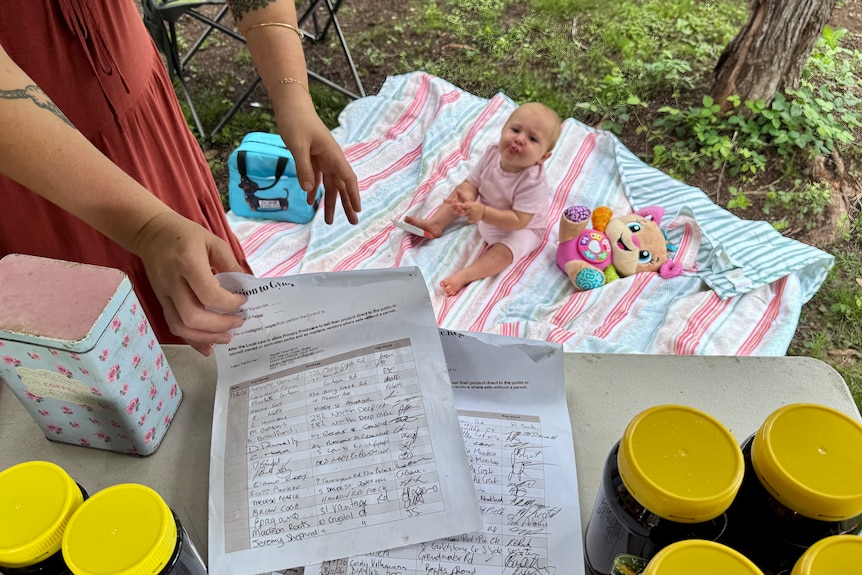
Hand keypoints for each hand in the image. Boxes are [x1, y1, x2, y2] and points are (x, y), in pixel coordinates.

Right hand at [133, 212, 247, 355]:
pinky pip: (173, 325)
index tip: (244, 300)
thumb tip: (247, 286)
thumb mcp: (213, 241)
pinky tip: (207, 346)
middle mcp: (173, 282)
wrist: (150, 232)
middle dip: (220, 325)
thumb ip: (231, 263)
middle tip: (239, 322)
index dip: (230, 303)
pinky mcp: (160, 301)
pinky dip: (191, 339)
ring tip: (226, 338)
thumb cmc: (185, 234)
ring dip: (206, 337)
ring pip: (181, 326)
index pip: (210, 294)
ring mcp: (164, 294)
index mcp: (188, 264)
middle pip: (193, 316)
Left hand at [275, 99, 360, 224]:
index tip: (357, 210)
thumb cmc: (296, 121)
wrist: (291, 105)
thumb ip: (304, 168)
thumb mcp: (297, 145)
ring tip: (329, 221)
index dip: (353, 195)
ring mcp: (323, 158)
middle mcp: (331, 158)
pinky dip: (314, 190)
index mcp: (332, 155)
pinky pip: (317, 178)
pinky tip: (311, 202)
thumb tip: (310, 189)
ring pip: (330, 184)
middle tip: (353, 222)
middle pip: (342, 185)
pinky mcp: (313, 157)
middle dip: (346, 204)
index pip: (347, 178)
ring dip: (330, 202)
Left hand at [446, 189, 484, 223]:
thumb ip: (463, 196)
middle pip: (463, 211)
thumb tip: (457, 190)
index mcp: (470, 205)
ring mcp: (472, 216)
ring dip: (467, 215)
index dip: (459, 205)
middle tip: (462, 210)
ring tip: (472, 213)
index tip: (455, 204)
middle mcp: (470, 210)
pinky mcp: (473, 220)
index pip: (464, 205)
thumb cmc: (475, 206)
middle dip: (461, 211)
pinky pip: (469, 220)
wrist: (484, 212)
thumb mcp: (470, 201)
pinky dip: (470, 219)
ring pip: (466, 216)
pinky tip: (473, 217)